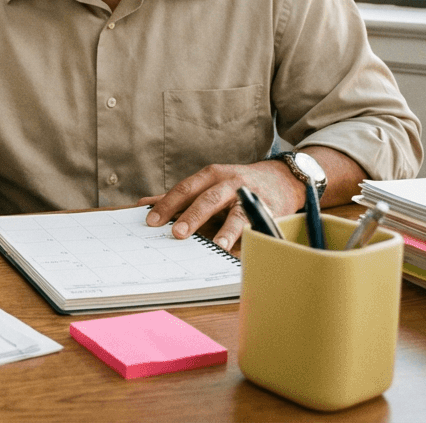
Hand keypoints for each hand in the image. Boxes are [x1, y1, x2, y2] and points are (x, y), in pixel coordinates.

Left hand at [140, 160, 303, 250]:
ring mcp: (251, 197)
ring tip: (217, 245)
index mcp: (211, 175)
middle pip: (208, 199)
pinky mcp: (269, 211)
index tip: (151, 220)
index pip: (185, 188)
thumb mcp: (208, 184)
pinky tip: (243, 250)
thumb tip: (144, 203)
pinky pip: (258, 226)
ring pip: (237, 213)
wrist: (281, 179)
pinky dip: (250, 239)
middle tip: (177, 233)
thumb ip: (178, 195)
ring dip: (227, 230)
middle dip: (192, 216)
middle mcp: (230, 183)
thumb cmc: (235, 185)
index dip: (168, 204)